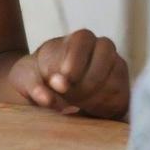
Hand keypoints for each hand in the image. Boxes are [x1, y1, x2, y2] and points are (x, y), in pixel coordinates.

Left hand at [9, 29, 129, 118]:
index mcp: (78, 38)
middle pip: (105, 56)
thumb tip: (46, 99)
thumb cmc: (38, 78)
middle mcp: (102, 49)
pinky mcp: (123, 92)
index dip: (76, 58)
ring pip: (115, 80)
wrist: (51, 91)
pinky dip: (104, 108)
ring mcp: (116, 69)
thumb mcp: (27, 78)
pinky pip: (122, 100)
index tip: (64, 77)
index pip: (83, 39)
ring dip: (94, 96)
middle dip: (87, 79)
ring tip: (74, 104)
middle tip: (68, 94)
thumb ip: (34, 86)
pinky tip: (87, 111)